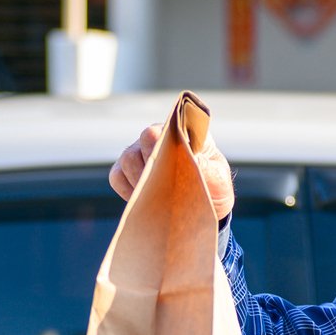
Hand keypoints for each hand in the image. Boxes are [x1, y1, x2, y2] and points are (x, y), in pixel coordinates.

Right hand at [108, 120, 234, 221]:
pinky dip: (127, 191)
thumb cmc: (213, 187)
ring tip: (156, 197)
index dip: (162, 144)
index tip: (168, 162)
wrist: (203, 205)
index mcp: (182, 133)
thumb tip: (190, 160)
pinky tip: (144, 201)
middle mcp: (158, 137)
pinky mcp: (126, 171)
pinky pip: (117, 177)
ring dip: (140, 181)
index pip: (165, 128)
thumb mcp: (218, 180)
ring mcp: (139, 153)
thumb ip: (207, 170)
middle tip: (163, 187)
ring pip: (127, 160)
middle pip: (142, 143)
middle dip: (151, 168)